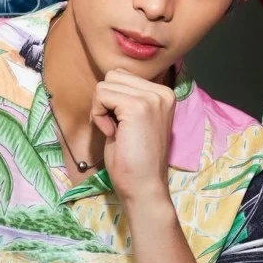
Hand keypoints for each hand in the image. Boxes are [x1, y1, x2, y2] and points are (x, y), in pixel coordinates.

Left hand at [91, 68, 174, 203]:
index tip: (122, 125)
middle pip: (113, 76)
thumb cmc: (135, 160)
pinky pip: (101, 96)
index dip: (113, 101)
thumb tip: (108, 83)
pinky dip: (98, 116)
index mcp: (164, 94)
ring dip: (101, 108)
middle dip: (105, 101)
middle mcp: (162, 92)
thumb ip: (127, 98)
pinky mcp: (137, 107)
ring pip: (105, 85)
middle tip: (116, 128)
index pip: (122, 76)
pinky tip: (112, 133)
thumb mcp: (133, 120)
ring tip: (116, 131)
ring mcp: (151, 99)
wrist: (144, 186)